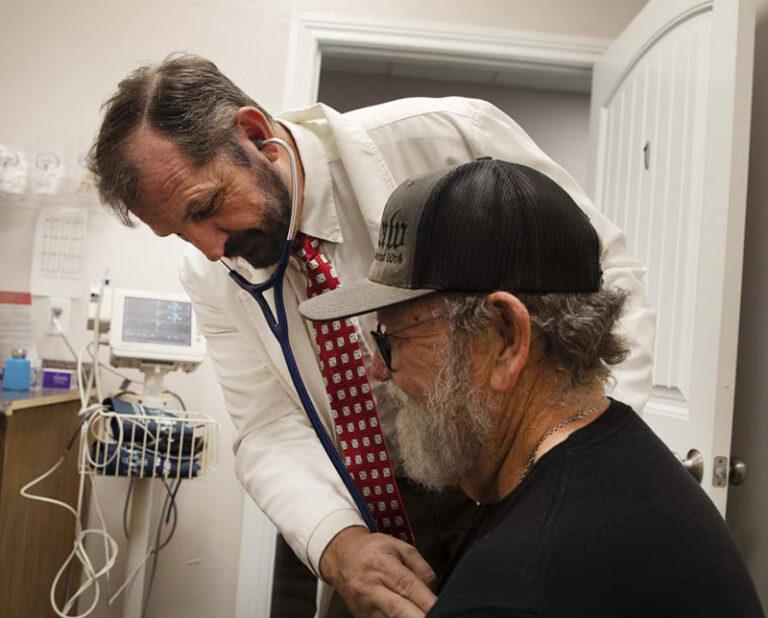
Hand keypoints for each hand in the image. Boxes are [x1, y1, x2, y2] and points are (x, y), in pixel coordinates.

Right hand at [320, 526, 436, 616]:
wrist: (342, 557)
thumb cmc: (373, 551)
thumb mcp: (400, 547)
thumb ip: (421, 567)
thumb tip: (434, 591)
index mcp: (382, 566)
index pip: (407, 586)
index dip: (426, 600)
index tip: (440, 608)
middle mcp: (371, 589)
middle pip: (398, 610)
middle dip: (418, 617)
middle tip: (436, 617)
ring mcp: (365, 607)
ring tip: (421, 615)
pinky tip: (408, 616)